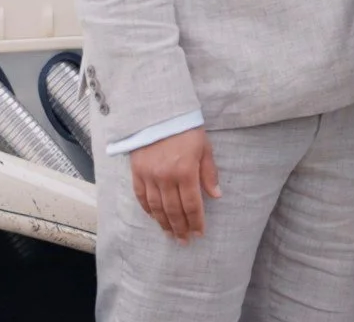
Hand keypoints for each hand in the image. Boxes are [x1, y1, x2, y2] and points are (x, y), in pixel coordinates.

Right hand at [130, 127, 221, 242]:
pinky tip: (154, 217)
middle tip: (185, 240)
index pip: (192, 204)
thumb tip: (216, 196)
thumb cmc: (185, 129)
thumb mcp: (204, 147)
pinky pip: (141, 196)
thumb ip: (209, 173)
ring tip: (171, 234)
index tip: (199, 233)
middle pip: (174, 210)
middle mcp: (166, 177)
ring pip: (157, 207)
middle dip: (180, 228)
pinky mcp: (137, 172)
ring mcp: (149, 175)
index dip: (196, 221)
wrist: (157, 112)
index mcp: (185, 171)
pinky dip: (148, 209)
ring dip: (164, 223)